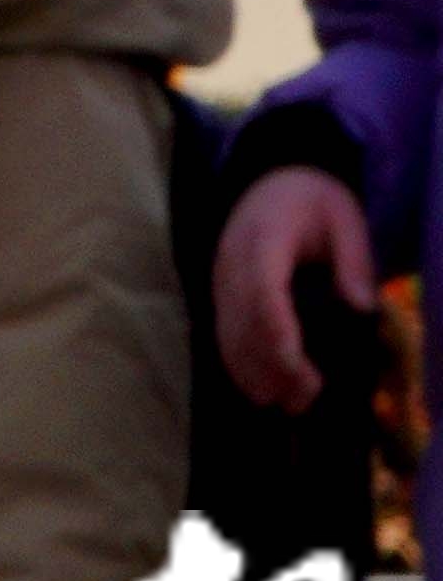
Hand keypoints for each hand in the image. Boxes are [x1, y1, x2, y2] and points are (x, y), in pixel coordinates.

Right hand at [219, 164, 378, 412]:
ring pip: (226, 331)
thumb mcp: (346, 217)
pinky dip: (238, 362)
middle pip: (241, 321)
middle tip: (305, 401)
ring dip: (251, 371)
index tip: (301, 370)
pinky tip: (261, 387)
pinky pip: (222, 330)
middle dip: (269, 366)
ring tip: (285, 404)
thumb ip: (354, 260)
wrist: (273, 176)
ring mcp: (221, 277)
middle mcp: (232, 261)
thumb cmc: (314, 199)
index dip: (277, 334)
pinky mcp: (220, 290)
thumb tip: (360, 306)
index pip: (262, 292)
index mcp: (263, 238)